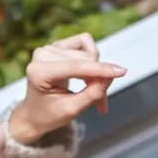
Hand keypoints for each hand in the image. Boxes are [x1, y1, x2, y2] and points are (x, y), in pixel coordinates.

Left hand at [9, 33, 127, 144]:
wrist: (35, 114)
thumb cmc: (50, 114)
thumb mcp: (72, 109)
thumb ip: (92, 93)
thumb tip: (112, 75)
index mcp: (38, 72)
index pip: (75, 67)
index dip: (100, 69)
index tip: (122, 72)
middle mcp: (42, 55)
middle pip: (85, 59)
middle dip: (98, 79)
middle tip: (99, 103)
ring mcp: (49, 48)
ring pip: (87, 52)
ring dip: (96, 72)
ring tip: (93, 92)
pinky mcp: (57, 45)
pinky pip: (85, 43)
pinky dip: (92, 60)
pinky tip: (88, 75)